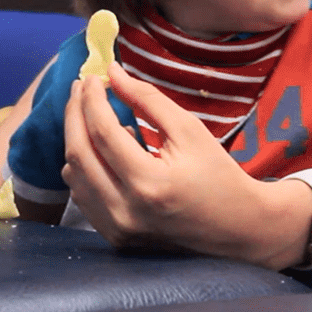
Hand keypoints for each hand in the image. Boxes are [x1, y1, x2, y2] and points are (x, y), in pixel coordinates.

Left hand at [60, 63, 311, 267]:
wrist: (238, 228)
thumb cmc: (218, 174)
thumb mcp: (189, 129)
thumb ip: (147, 99)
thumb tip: (112, 73)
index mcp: (149, 183)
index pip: (103, 133)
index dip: (91, 100)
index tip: (90, 77)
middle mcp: (127, 211)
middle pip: (79, 153)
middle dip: (74, 114)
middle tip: (79, 88)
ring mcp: (118, 229)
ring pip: (74, 176)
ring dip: (77, 140)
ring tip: (96, 118)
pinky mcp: (115, 238)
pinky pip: (83, 196)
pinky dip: (85, 168)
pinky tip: (103, 151)